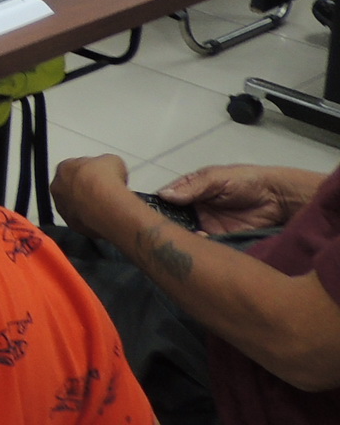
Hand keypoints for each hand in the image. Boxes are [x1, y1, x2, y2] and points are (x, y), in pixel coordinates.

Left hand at [51, 154, 132, 240]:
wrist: (106, 204)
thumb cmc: (105, 180)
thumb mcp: (112, 161)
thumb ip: (105, 164)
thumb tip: (111, 170)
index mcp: (64, 167)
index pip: (75, 167)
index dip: (91, 172)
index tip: (102, 176)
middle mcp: (58, 187)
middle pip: (72, 187)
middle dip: (86, 188)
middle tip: (104, 191)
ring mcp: (62, 207)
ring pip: (75, 205)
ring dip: (87, 205)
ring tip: (106, 205)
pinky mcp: (71, 224)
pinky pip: (82, 221)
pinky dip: (91, 219)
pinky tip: (104, 217)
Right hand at [158, 165, 299, 234]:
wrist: (278, 198)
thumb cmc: (245, 181)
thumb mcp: (216, 179)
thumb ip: (192, 188)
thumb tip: (163, 195)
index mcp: (191, 190)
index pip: (167, 199)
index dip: (156, 206)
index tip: (145, 215)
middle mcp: (195, 209)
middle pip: (173, 219)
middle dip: (166, 225)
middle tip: (160, 231)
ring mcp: (207, 225)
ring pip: (187, 234)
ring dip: (182, 237)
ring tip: (179, 238)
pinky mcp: (221, 239)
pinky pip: (206, 245)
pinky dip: (200, 246)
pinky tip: (199, 242)